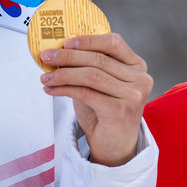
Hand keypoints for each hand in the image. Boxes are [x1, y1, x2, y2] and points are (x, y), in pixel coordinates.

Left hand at [40, 32, 150, 165]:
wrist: (115, 146)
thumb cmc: (105, 113)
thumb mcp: (99, 85)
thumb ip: (88, 67)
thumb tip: (58, 51)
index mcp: (137, 66)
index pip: (113, 43)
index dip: (87, 40)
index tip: (64, 42)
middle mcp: (140, 78)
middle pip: (98, 59)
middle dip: (68, 56)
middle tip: (46, 56)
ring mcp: (133, 95)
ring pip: (91, 75)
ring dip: (63, 74)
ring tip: (45, 77)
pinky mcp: (120, 111)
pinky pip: (86, 93)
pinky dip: (65, 89)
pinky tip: (52, 90)